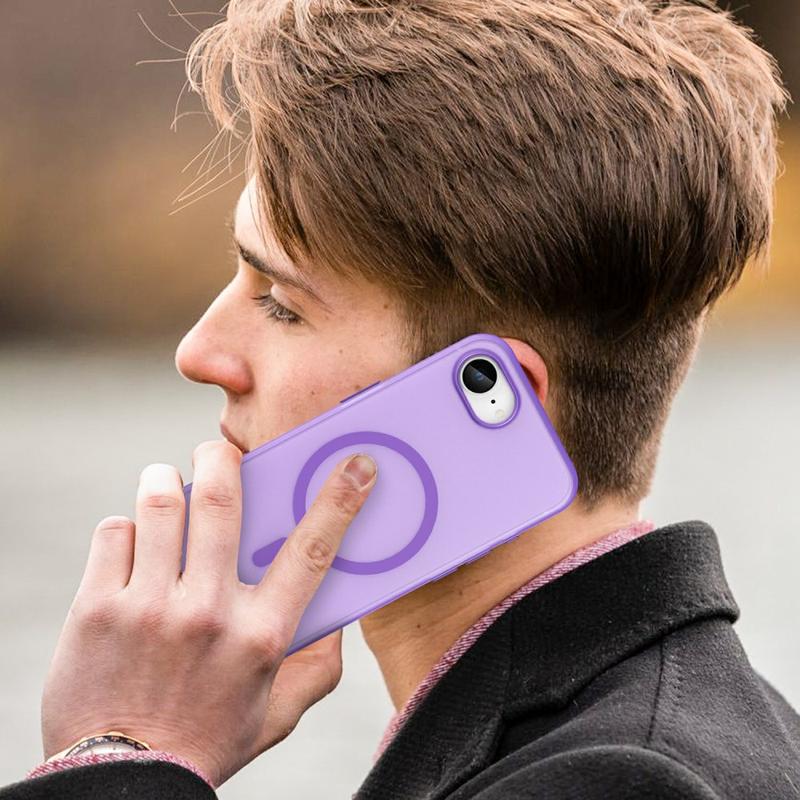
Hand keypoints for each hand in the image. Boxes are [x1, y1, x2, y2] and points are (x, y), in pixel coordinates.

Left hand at [40, 440, 377, 787]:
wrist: (124, 781)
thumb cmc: (208, 740)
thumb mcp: (278, 712)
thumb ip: (317, 665)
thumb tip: (335, 613)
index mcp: (262, 635)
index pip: (312, 551)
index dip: (340, 500)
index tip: (357, 463)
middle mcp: (209, 613)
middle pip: (222, 501)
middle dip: (222, 458)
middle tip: (219, 451)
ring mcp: (150, 608)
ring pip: (162, 503)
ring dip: (166, 480)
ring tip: (167, 484)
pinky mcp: (97, 609)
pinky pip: (116, 532)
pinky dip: (127, 526)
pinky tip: (133, 542)